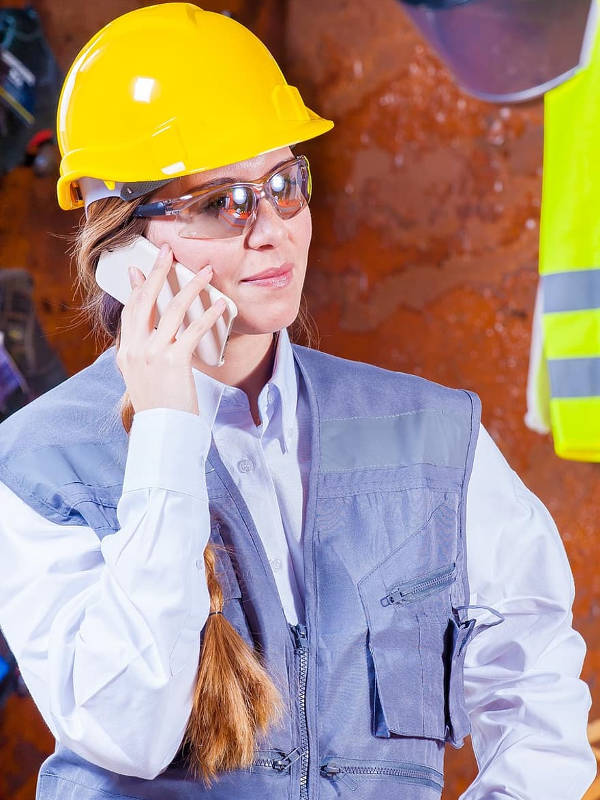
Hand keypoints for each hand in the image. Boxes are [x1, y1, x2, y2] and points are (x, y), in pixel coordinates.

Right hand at [116, 243, 226, 415]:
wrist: (162, 432)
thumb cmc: (159, 408)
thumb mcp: (143, 379)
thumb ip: (144, 356)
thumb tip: (152, 338)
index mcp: (126, 353)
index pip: (129, 311)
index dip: (134, 287)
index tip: (138, 268)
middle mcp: (135, 350)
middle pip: (145, 300)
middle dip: (157, 273)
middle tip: (168, 252)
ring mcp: (153, 355)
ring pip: (172, 310)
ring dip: (191, 287)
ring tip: (206, 272)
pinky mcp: (174, 362)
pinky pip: (193, 331)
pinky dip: (208, 315)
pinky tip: (219, 304)